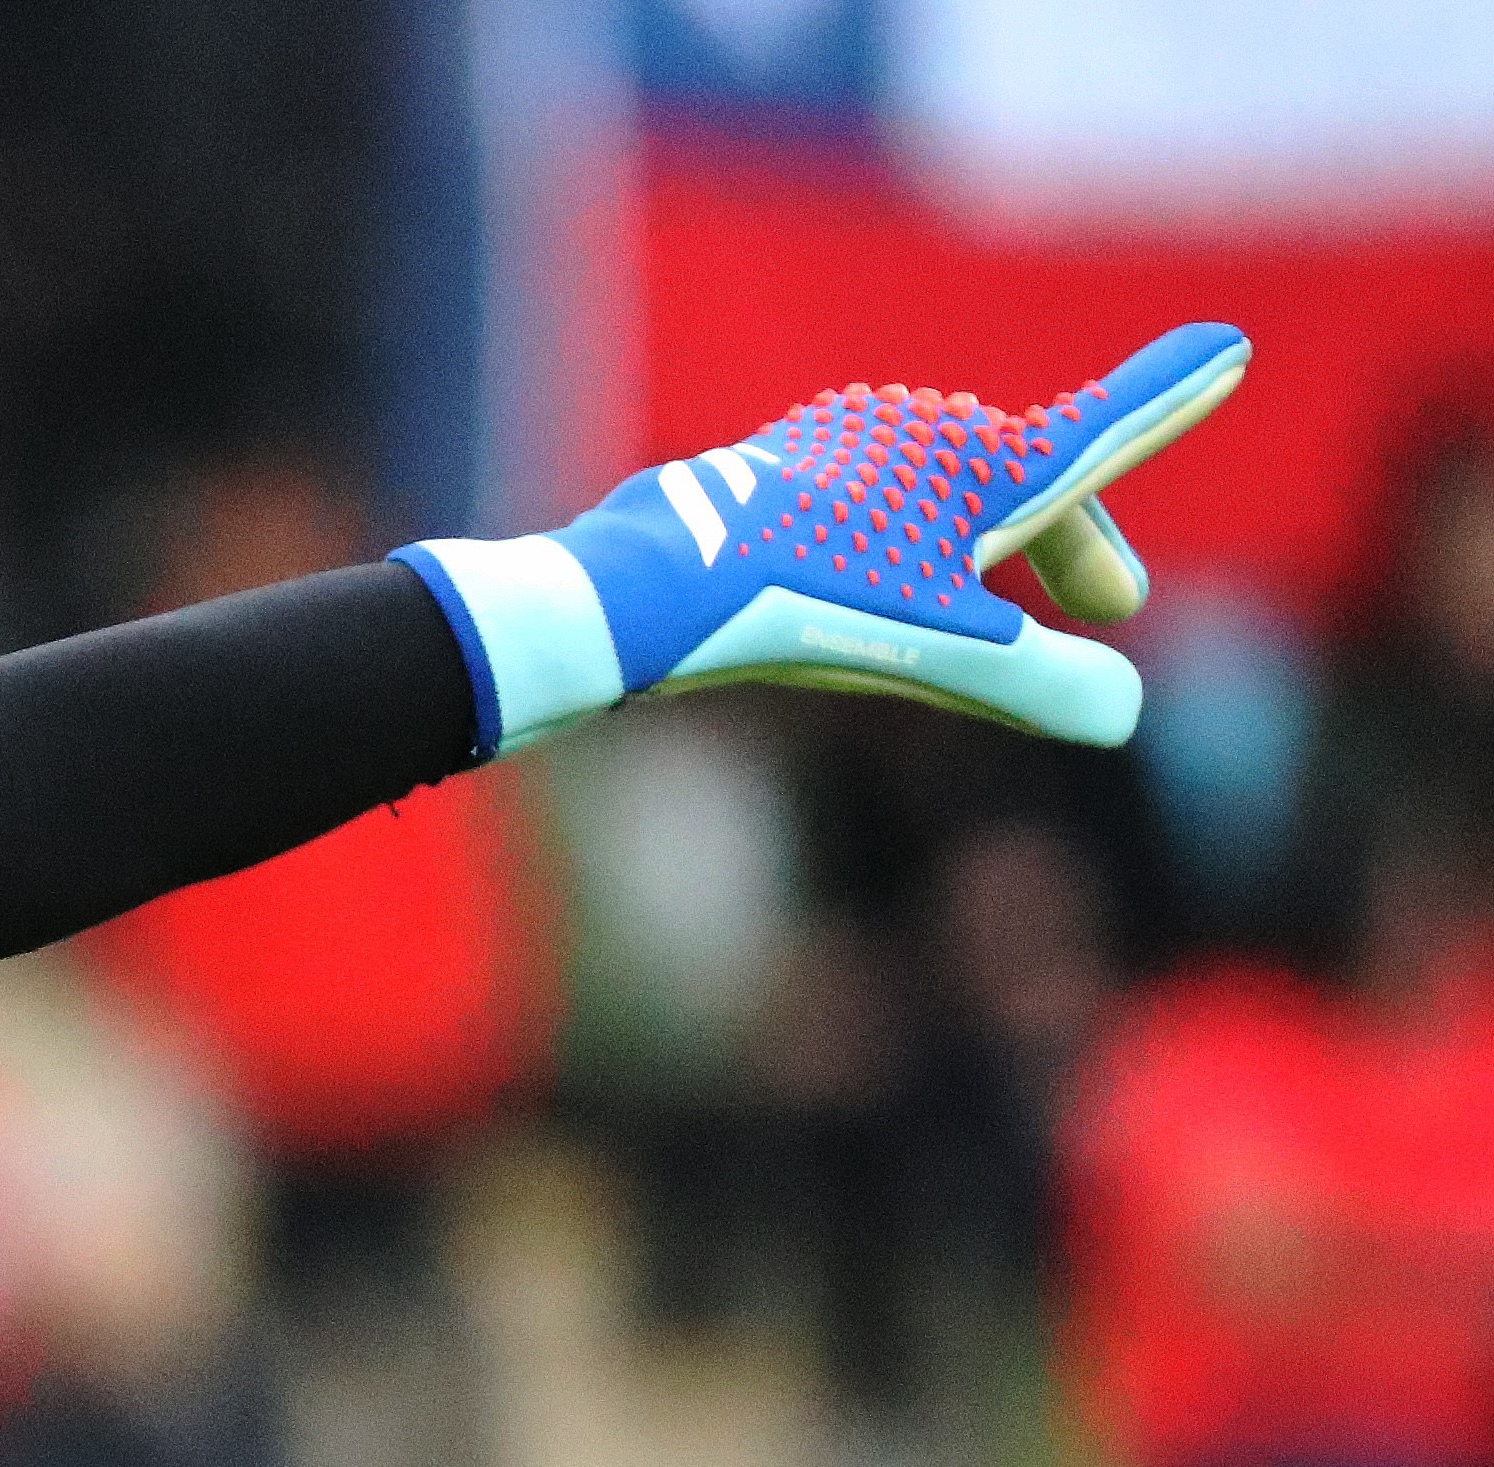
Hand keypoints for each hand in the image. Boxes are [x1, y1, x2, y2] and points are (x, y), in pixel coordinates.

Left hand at [394, 321, 1250, 751]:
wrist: (647, 585)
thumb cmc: (794, 608)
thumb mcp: (936, 656)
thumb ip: (1037, 682)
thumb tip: (1121, 712)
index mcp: (981, 467)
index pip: (1102, 435)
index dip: (1169, 399)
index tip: (1226, 347)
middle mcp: (922, 436)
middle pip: (1033, 477)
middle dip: (1078, 540)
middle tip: (1114, 605)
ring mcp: (847, 447)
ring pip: (952, 490)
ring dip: (993, 545)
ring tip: (998, 613)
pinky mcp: (781, 475)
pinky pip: (881, 498)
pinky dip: (916, 543)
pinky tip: (880, 588)